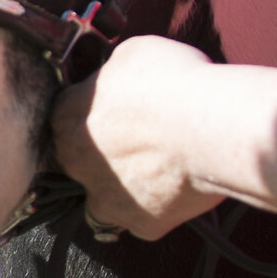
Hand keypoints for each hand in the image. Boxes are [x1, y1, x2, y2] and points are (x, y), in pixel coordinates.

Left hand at [48, 36, 226, 239]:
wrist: (212, 126)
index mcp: (66, 117)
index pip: (64, 117)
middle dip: (105, 154)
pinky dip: (158, 207)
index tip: (115, 112)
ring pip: (107, 198)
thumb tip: (114, 77)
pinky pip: (144, 219)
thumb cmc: (173, 81)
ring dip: (125, 187)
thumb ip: (112, 72)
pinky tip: (179, 188)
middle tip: (140, 141)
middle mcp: (75, 163)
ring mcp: (105, 198)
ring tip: (160, 169)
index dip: (91, 114)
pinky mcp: (140, 224)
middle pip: (81, 161)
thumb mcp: (132, 53)